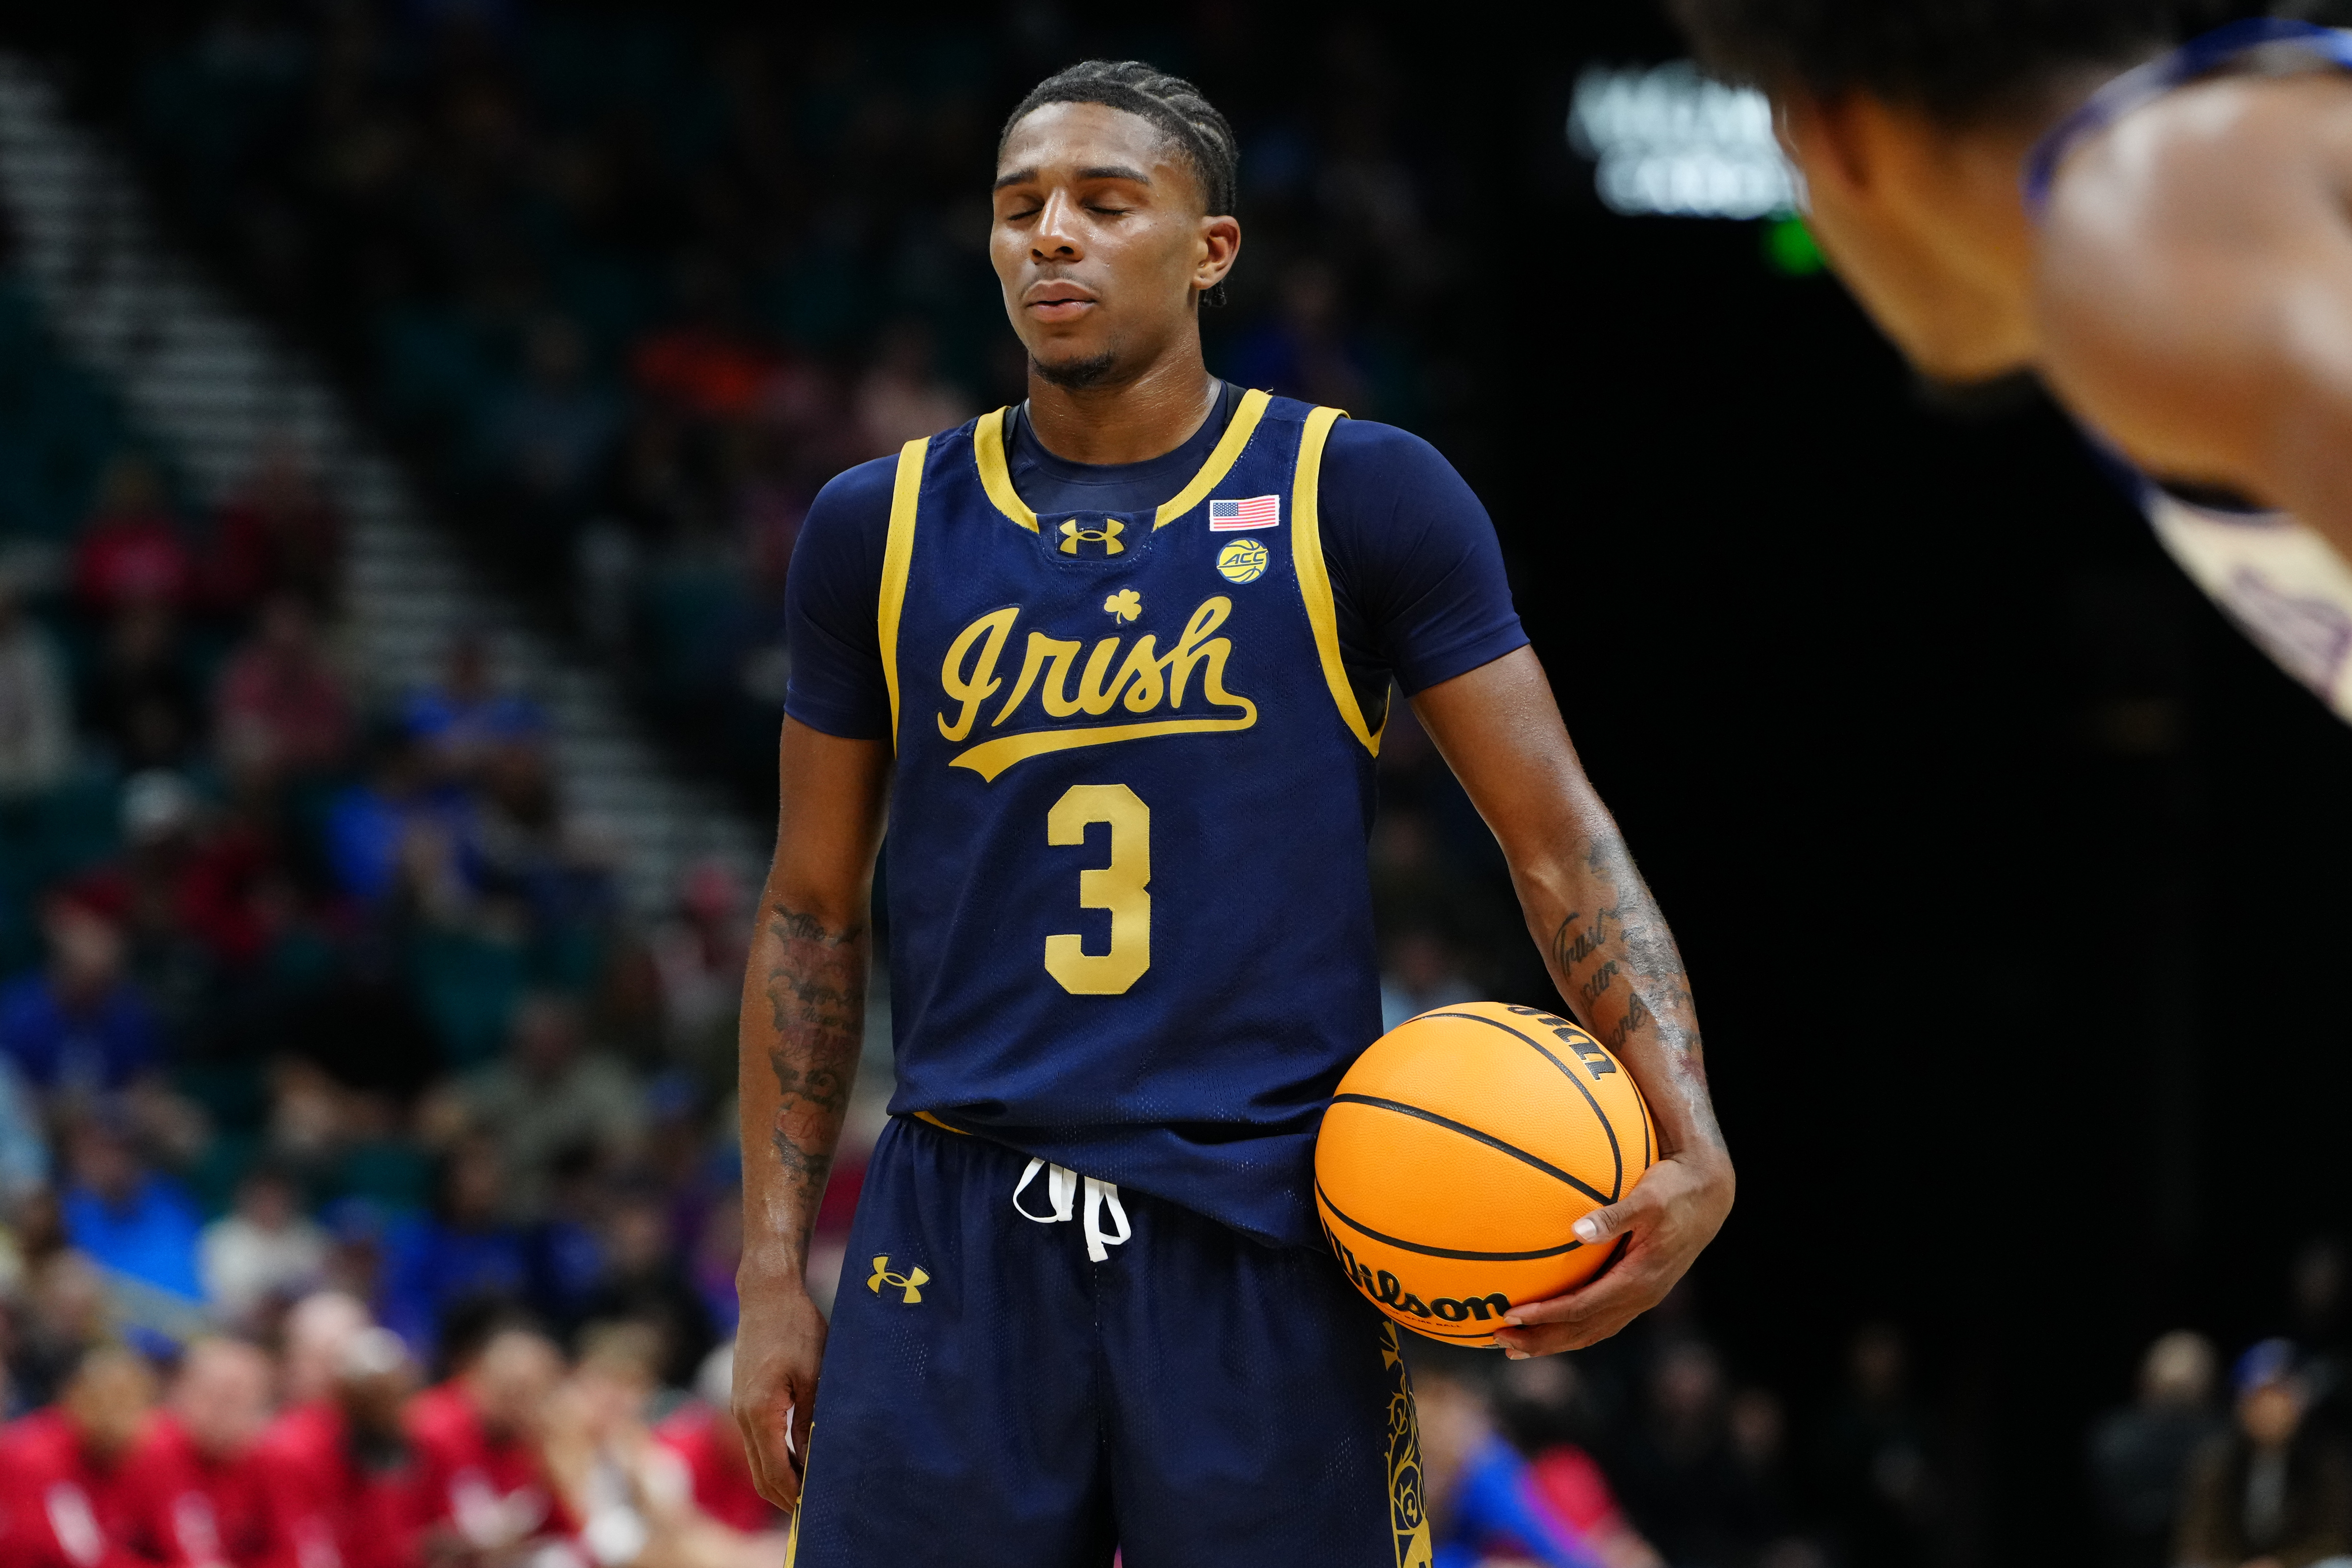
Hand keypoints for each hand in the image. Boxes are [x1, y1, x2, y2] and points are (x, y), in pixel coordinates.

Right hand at [732, 1272, 828, 1508]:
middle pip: (761, 1473)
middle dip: (785, 1496)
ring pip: (757, 1459)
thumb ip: (812, 1422)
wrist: (767, 1296)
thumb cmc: (797, 1329)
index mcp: (759, 1412)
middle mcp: (742, 1415)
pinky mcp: (743, 1399)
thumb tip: (815, 1462)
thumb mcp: (815, 1376)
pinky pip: (757, 1440)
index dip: (795, 1496)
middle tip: (814, 1510)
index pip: (775, 1471)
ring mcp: (739, 1407)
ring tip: (811, 1489)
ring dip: (781, 1477)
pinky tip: (799, 1457)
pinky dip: (775, 1457)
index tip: (816, 1510)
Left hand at [1492, 1148, 1733, 1357]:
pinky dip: (1571, 1327)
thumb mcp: (1648, 1197)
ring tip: (1515, 1347)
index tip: (1510, 1315)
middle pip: (1583, 1331)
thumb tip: (1577, 1228)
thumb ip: (1615, 1215)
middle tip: (1499, 1341)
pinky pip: (1600, 1319)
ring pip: (1592, 1331)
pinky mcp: (1640, 1291)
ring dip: (1554, 1341)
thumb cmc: (1675, 1189)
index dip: (1546, 1315)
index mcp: (1639, 1280)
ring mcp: (1641, 1298)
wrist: (1711, 1194)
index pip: (1583, 1307)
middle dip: (1542, 1340)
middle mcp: (1640, 1297)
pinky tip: (1549, 1322)